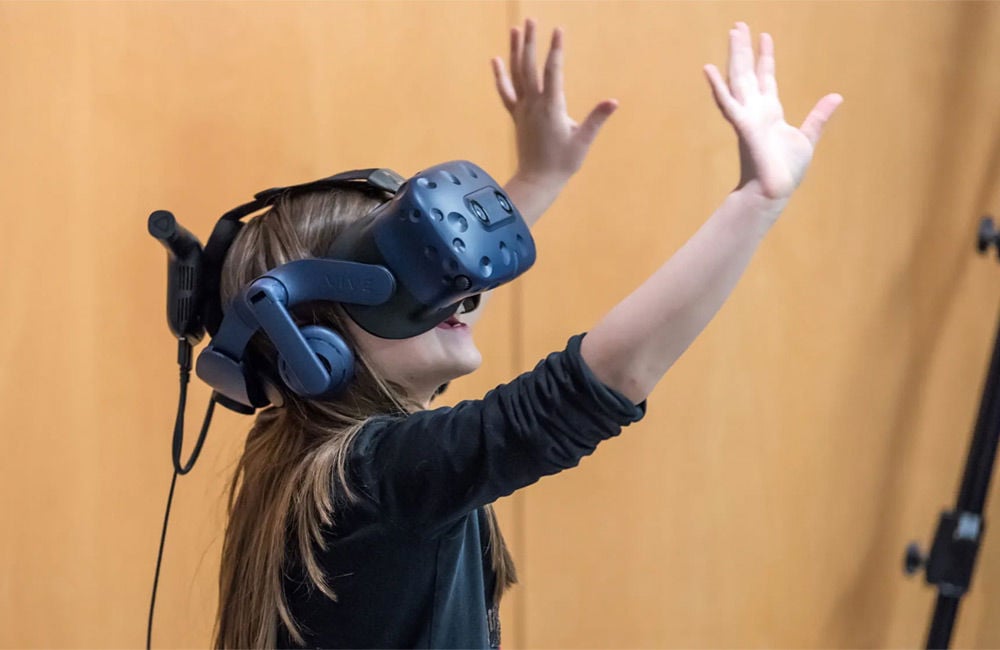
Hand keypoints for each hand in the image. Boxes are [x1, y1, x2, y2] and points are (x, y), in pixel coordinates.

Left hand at [492, 19, 617, 186]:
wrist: (537, 181)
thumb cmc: (562, 163)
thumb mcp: (583, 141)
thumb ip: (596, 119)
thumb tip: (613, 102)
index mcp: (551, 108)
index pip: (553, 72)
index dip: (555, 50)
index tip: (558, 30)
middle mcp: (533, 105)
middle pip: (530, 67)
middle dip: (531, 42)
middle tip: (532, 20)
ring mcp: (522, 109)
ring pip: (516, 75)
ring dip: (515, 51)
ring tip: (516, 30)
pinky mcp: (516, 116)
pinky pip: (506, 91)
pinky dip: (500, 75)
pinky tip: (496, 59)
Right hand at [704, 23, 842, 201]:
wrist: (774, 191)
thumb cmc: (785, 170)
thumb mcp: (807, 137)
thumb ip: (818, 116)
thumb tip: (836, 96)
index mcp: (770, 112)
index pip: (767, 78)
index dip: (766, 57)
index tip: (765, 36)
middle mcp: (756, 110)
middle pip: (749, 72)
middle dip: (745, 49)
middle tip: (739, 26)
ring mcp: (748, 116)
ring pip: (739, 79)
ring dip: (735, 56)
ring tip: (732, 33)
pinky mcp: (743, 126)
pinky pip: (727, 103)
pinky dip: (717, 86)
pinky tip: (709, 68)